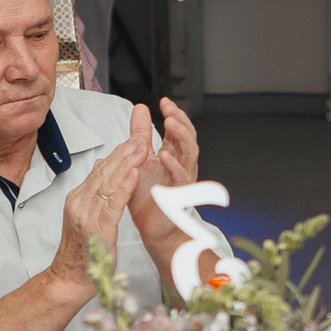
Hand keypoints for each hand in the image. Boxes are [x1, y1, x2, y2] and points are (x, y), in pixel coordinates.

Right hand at [48, 133, 146, 292]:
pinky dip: (124, 187)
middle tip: (140, 137)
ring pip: (109, 183)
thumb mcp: (86, 216)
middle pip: (104, 172)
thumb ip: (93, 192)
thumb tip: (101, 164)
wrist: (69, 278)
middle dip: (124, 153)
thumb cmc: (82, 250)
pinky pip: (113, 204)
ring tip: (141, 148)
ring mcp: (87, 215)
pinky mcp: (97, 228)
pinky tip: (134, 174)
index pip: (100, 171)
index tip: (132, 140)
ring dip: (126, 164)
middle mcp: (80, 203)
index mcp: (79, 198)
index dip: (117, 154)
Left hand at [124, 99, 200, 246]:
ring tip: (171, 123)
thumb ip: (141, 134)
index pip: (177, 130)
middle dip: (180, 120)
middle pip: (187, 137)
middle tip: (170, 109)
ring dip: (181, 137)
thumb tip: (140, 110)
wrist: (152, 229)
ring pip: (190, 153)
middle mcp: (181, 164)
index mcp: (172, 155)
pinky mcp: (180, 194)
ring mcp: (183, 178)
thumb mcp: (140, 159)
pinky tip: (165, 156)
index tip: (164, 102)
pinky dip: (174, 165)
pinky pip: (181, 177)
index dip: (174, 114)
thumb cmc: (148, 198)